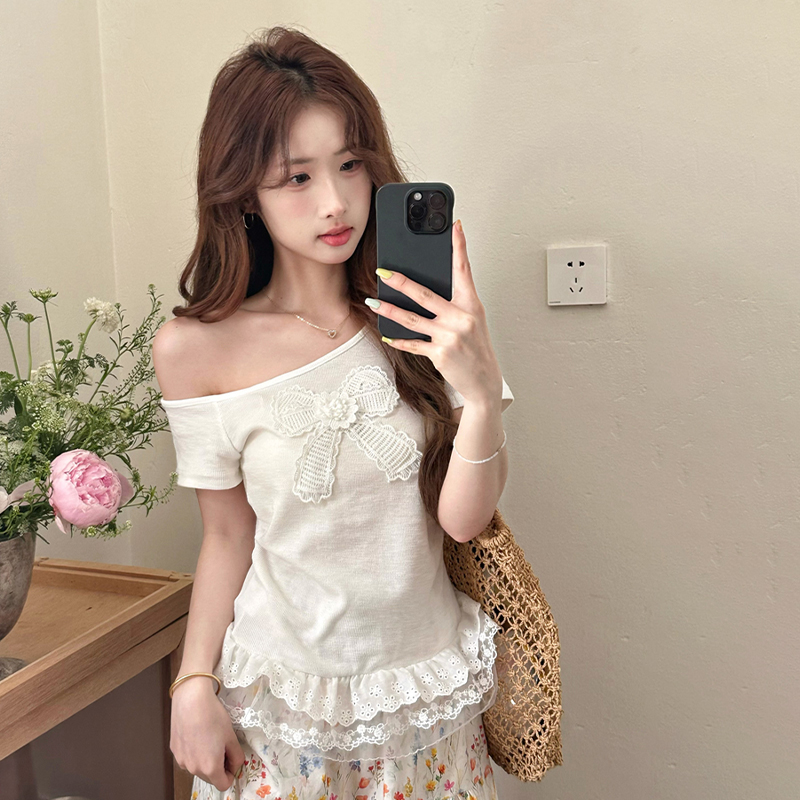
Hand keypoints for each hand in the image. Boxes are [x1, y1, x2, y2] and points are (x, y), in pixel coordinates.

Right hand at [170, 677, 244, 790]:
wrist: (191, 699)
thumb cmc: (213, 716)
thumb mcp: (231, 736)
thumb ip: (236, 756)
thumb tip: (235, 765)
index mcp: (209, 768)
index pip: (223, 784)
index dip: (231, 773)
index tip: (232, 758)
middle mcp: (193, 769)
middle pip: (210, 777)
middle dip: (219, 766)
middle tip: (223, 745)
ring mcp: (181, 760)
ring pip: (198, 768)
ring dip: (206, 759)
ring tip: (209, 737)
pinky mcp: (174, 750)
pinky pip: (188, 758)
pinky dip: (195, 752)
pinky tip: (198, 734)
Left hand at [367, 219, 502, 407]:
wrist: (484, 381)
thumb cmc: (476, 348)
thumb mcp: (472, 321)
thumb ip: (454, 305)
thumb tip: (425, 290)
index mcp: (472, 305)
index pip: (464, 270)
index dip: (459, 247)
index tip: (455, 226)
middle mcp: (461, 318)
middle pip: (425, 295)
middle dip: (401, 282)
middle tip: (383, 272)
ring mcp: (450, 336)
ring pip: (412, 319)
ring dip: (389, 311)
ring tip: (373, 303)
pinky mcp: (440, 354)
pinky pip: (413, 344)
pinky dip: (399, 341)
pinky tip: (388, 336)